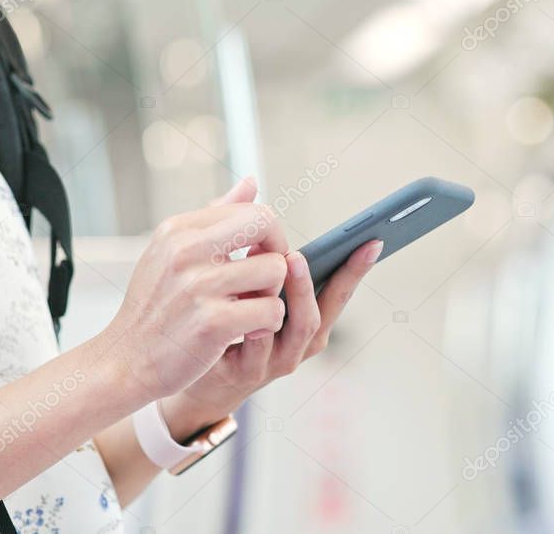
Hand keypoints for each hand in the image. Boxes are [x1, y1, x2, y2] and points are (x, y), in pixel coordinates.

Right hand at [105, 179, 290, 398]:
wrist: (124, 361)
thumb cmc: (154, 307)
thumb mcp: (172, 253)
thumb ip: (215, 217)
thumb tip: (251, 182)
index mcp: (178, 229)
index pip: (250, 210)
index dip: (269, 235)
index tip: (260, 258)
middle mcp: (186, 250)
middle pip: (267, 227)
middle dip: (278, 254)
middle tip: (265, 281)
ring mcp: (199, 286)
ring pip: (275, 271)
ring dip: (272, 295)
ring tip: (251, 310)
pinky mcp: (212, 322)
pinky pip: (271, 310)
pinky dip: (268, 324)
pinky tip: (248, 332)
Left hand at [159, 179, 382, 439]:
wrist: (180, 369)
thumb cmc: (217, 316)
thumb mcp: (237, 274)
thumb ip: (245, 235)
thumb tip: (250, 181)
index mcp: (300, 314)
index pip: (336, 288)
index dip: (355, 266)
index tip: (374, 240)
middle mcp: (295, 341)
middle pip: (321, 312)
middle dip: (322, 280)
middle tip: (306, 251)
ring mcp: (273, 360)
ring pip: (297, 330)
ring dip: (296, 297)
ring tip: (287, 265)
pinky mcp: (245, 373)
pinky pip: (256, 352)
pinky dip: (255, 329)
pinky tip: (247, 305)